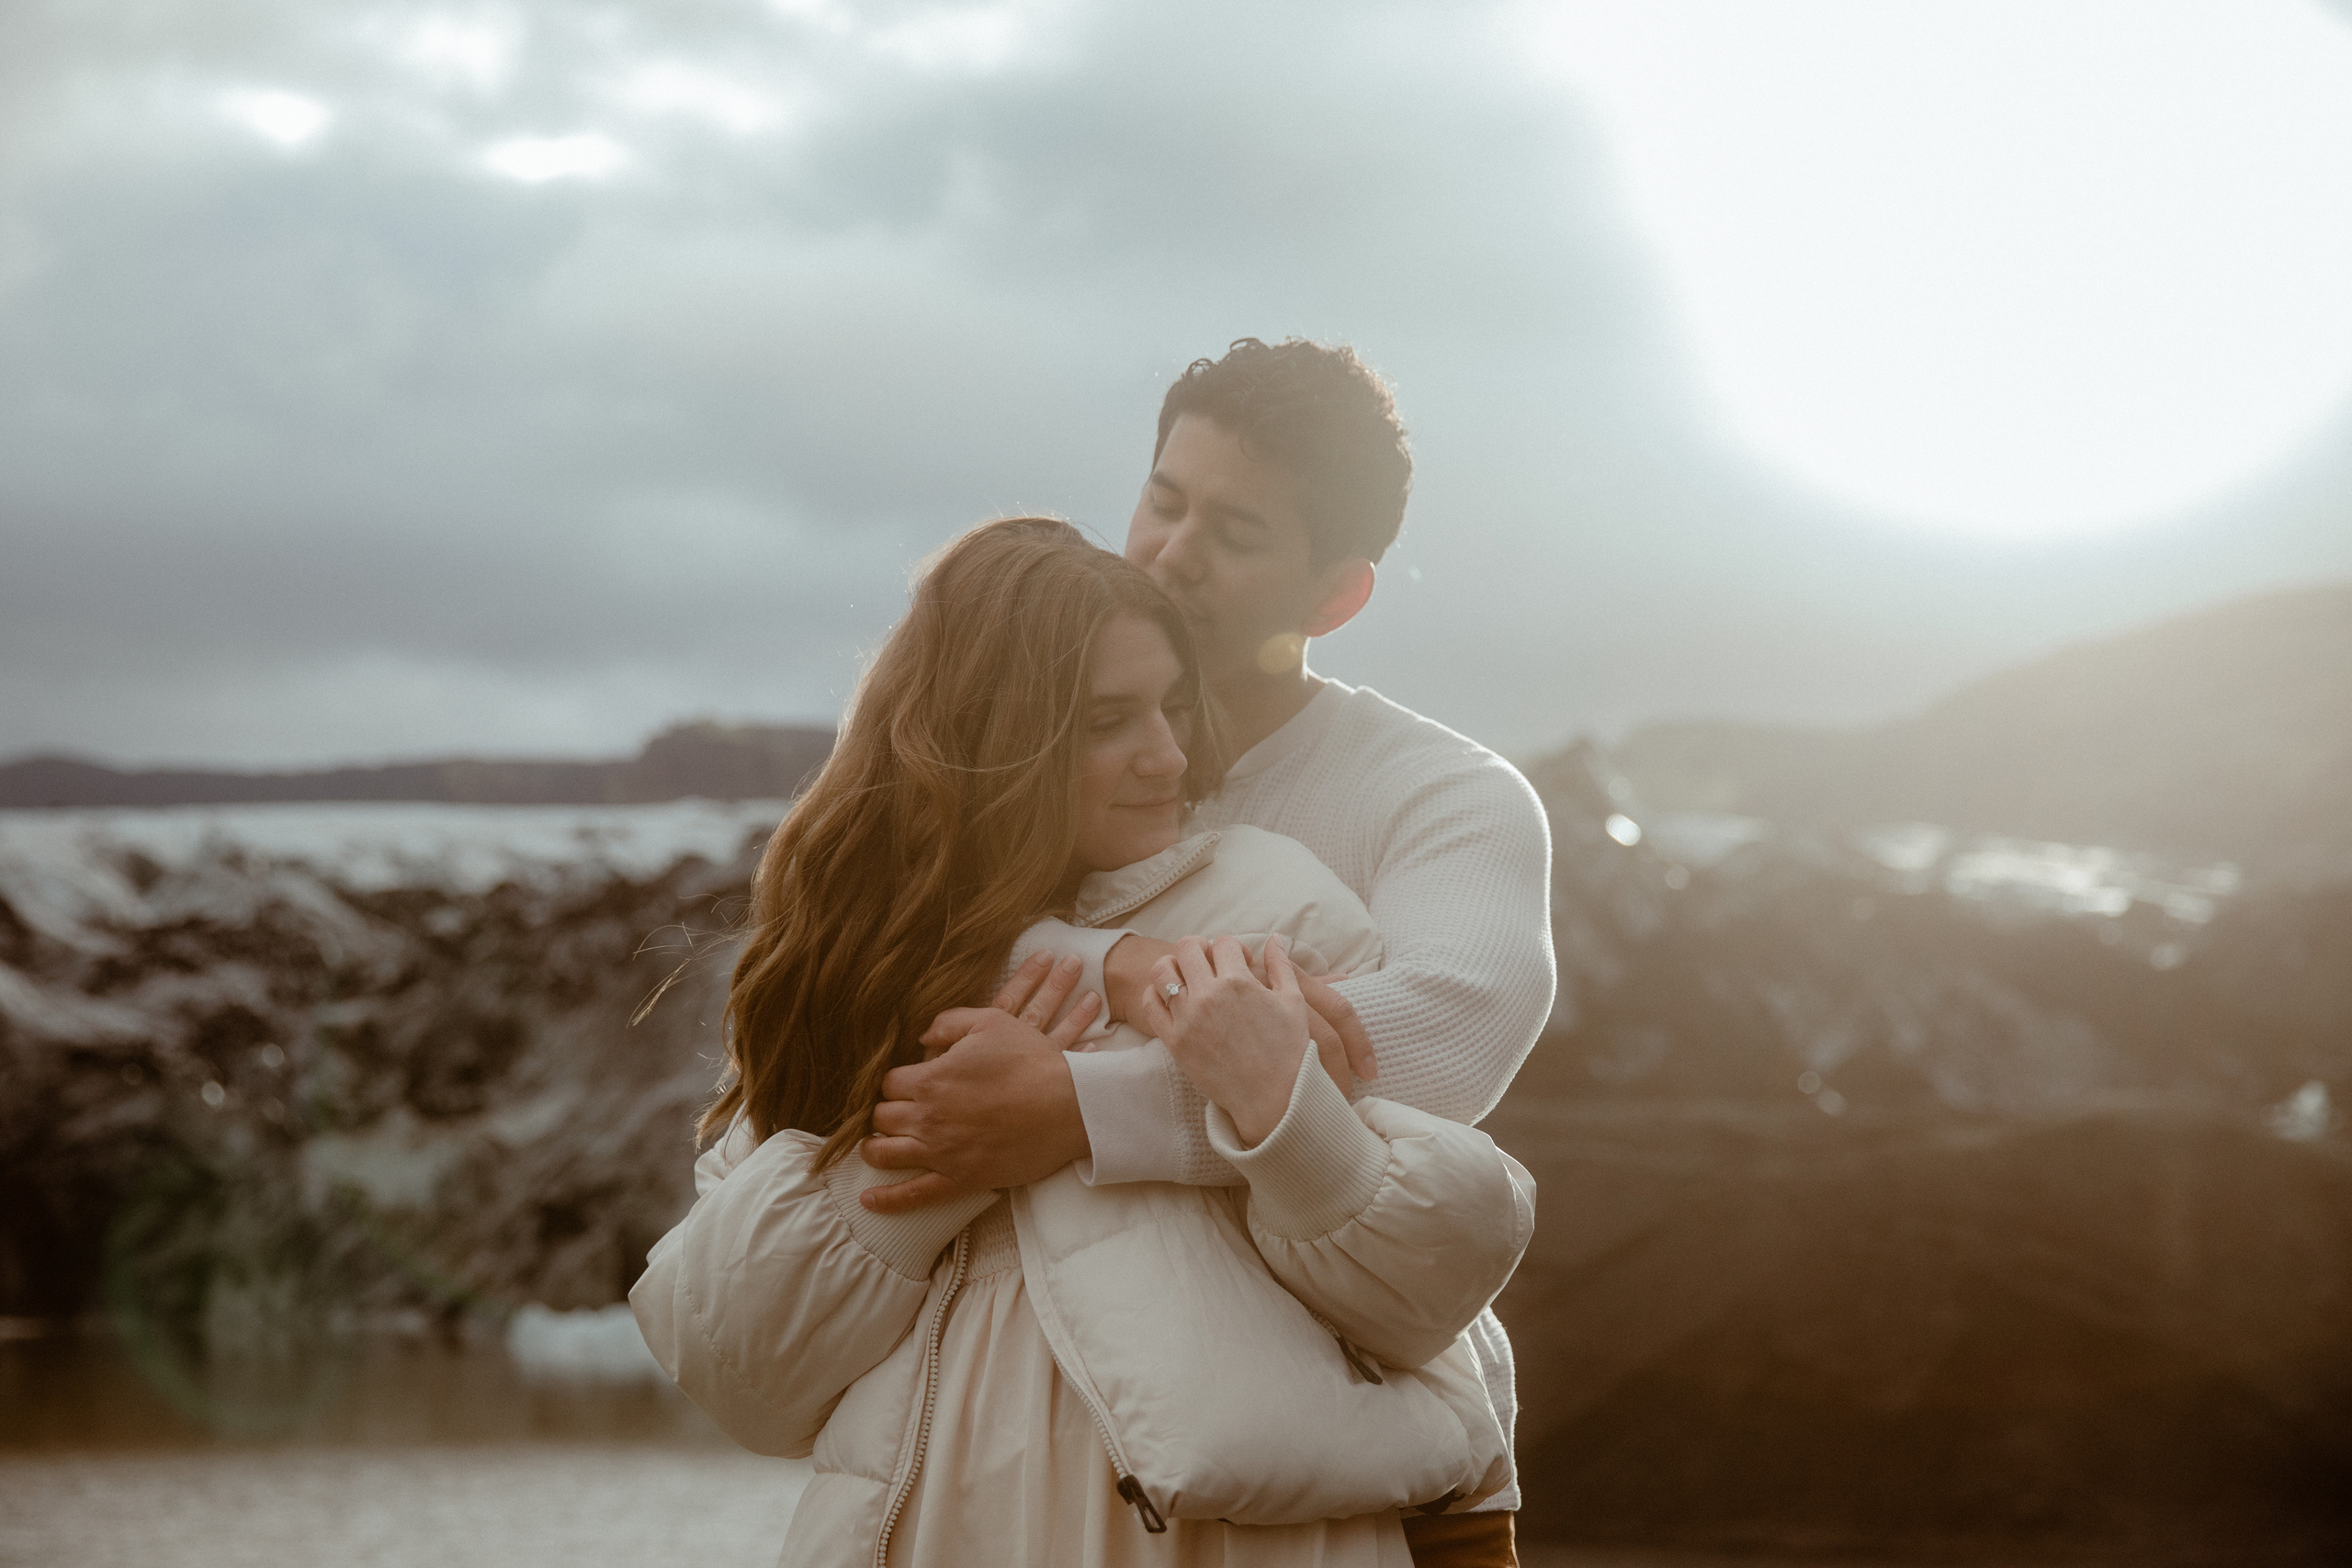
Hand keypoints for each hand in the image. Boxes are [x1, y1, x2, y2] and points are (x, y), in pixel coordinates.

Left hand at [858, 956, 1099, 1211]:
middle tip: (895, 1110)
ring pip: (886, 1154)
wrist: (1070, 1105)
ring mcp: (942, 1152)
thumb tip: (922, 1037)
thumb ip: (947, 1023)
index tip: (906, 1081)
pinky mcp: (961, 1179)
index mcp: (931, 1079)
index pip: (889, 1082)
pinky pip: (915, 1194)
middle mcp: (928, 1118)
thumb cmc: (1032, 1060)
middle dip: (884, 1112)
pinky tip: (868, 1201)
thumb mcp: (991, 1021)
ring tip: (873, 1147)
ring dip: (874, 1149)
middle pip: (882, 1117)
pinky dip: (888, 1200)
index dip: (895, 1080)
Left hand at [1111, 932, 1376, 1087]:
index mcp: (1240, 982)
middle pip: (1187, 947)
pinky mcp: (1174, 1041)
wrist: (1273, 1098)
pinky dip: (1155, 994)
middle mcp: (1209, 995)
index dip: (1232, 948)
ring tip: (1187, 978)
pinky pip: (1150, 1005)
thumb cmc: (1289, 1051)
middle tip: (1209, 964)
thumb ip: (1281, 966)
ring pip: (1162, 971)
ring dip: (1173, 967)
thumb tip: (1275, 939)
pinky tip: (1172, 999)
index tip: (1238, 963)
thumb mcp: (1293, 1002)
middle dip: (1199, 949)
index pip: (1223, 942)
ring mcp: (1187, 1018)